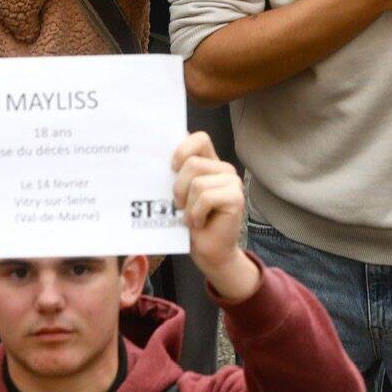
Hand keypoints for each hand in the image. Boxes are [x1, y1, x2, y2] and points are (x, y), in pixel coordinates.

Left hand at [173, 132, 259, 304]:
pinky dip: (196, 214)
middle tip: (179, 206)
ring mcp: (232, 182)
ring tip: (191, 218)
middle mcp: (223, 169)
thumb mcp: (178, 195)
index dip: (182, 148)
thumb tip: (155, 159)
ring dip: (188, 206)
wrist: (210, 253)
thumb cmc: (191, 224)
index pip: (199, 138)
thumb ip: (175, 175)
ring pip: (197, 183)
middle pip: (192, 163)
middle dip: (178, 188)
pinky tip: (199, 223)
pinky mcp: (236, 198)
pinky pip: (206, 198)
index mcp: (209, 163)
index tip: (171, 167)